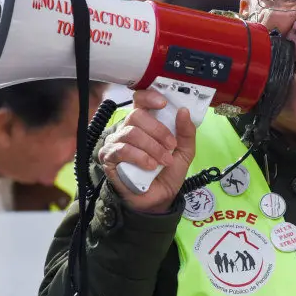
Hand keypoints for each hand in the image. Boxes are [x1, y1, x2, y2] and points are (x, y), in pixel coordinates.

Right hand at [98, 88, 196, 212]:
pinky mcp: (109, 158)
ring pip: (131, 133)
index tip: (163, 104)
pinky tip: (150, 166)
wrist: (159, 198)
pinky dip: (140, 157)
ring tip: (163, 161)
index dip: (149, 97)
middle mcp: (127, 129)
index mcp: (145, 123)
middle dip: (158, 131)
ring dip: (152, 147)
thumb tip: (184, 111)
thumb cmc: (167, 173)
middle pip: (137, 115)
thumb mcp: (184, 152)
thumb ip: (186, 132)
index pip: (140, 100)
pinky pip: (122, 150)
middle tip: (171, 146)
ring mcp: (116, 143)